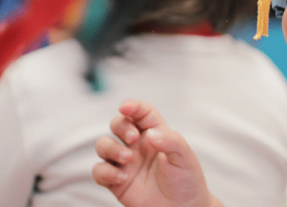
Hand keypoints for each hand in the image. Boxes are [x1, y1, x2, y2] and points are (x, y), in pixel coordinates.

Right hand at [92, 99, 223, 206]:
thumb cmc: (186, 180)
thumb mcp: (185, 157)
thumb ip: (171, 141)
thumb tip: (150, 134)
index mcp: (155, 134)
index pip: (141, 113)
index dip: (132, 106)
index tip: (125, 107)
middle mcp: (138, 145)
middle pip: (118, 124)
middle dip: (120, 126)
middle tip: (132, 139)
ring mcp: (125, 162)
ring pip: (103, 145)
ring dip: (110, 148)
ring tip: (127, 159)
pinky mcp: (116, 181)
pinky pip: (99, 171)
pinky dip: (106, 172)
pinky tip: (122, 177)